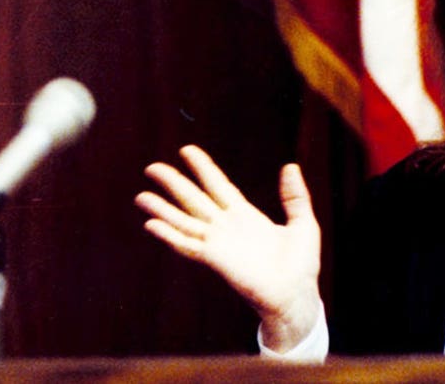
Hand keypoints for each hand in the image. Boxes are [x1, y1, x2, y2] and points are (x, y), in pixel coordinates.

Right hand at [135, 145, 321, 351]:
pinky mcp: (215, 259)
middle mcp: (227, 227)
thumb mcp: (303, 222)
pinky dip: (169, 235)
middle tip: (152, 167)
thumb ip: (295, 196)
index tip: (187, 151)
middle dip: (174, 183)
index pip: (219, 186)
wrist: (296, 294)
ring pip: (183, 221)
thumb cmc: (301, 264)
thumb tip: (290, 166)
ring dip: (162, 209)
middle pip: (194, 199)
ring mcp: (219, 243)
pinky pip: (187, 245)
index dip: (203, 168)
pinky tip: (151, 225)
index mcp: (246, 216)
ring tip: (141, 196)